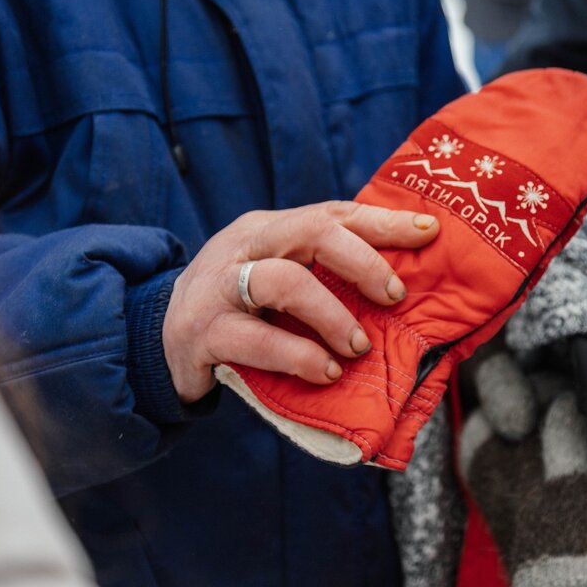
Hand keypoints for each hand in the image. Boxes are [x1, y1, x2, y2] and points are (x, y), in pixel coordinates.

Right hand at [163, 201, 438, 401]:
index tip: (429, 232)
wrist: (157, 342)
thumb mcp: (275, 280)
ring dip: (331, 315)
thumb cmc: (237, 311)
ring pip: (282, 281)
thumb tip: (400, 287)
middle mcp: (244, 247)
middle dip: (362, 261)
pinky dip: (297, 355)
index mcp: (268, 229)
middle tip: (394, 296)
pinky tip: (324, 372)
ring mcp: (218, 288)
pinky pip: (254, 340)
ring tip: (357, 346)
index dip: (383, 222)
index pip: (331, 213)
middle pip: (309, 232)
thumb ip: (321, 275)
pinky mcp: (202, 333)